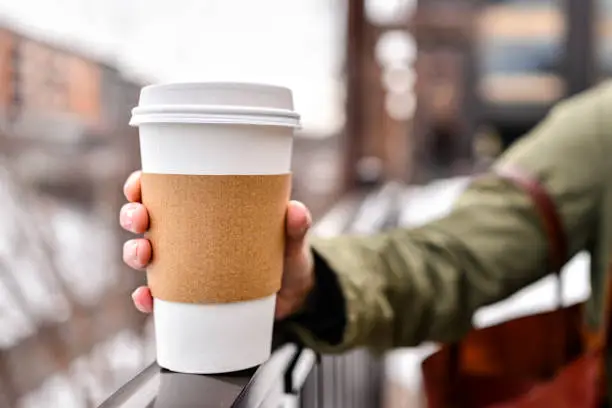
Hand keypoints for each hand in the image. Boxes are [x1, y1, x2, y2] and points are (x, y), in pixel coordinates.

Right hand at [120, 170, 314, 319]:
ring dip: (134, 252)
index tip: (137, 185)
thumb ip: (296, 227)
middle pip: (145, 219)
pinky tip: (147, 298)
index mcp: (205, 210)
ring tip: (144, 255)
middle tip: (141, 219)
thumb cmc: (286, 256)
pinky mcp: (188, 296)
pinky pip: (158, 297)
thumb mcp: (292, 240)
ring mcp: (185, 265)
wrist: (292, 297)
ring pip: (144, 255)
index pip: (164, 189)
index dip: (141, 184)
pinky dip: (147, 298)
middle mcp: (188, 235)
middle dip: (133, 216)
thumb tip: (295, 211)